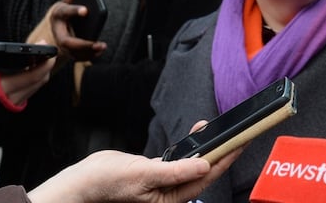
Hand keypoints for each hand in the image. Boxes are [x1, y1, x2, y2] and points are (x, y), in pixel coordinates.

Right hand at [0, 35, 54, 105]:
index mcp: (0, 90)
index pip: (31, 76)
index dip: (43, 63)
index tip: (45, 47)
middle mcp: (10, 100)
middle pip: (38, 82)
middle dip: (46, 66)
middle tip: (47, 50)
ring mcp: (12, 106)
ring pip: (35, 88)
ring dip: (41, 74)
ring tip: (39, 58)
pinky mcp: (11, 109)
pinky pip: (29, 93)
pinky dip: (33, 82)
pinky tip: (29, 71)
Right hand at [26, 148, 239, 202]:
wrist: (84, 181)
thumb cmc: (108, 183)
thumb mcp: (144, 174)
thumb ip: (176, 171)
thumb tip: (205, 165)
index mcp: (171, 197)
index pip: (207, 176)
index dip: (226, 158)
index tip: (241, 142)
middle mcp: (171, 191)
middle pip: (205, 170)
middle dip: (223, 151)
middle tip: (240, 133)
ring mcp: (165, 181)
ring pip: (194, 163)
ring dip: (208, 146)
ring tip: (222, 130)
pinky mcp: (157, 171)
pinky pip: (181, 158)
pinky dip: (191, 145)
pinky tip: (198, 134)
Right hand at [28, 0, 106, 62]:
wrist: (58, 25)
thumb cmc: (65, 12)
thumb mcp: (66, 2)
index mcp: (57, 15)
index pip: (64, 12)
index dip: (74, 11)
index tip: (86, 10)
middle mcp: (57, 31)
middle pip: (66, 41)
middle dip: (82, 44)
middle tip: (97, 43)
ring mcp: (60, 44)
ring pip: (72, 52)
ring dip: (88, 52)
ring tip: (102, 47)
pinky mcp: (67, 51)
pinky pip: (76, 57)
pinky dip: (88, 56)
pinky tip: (98, 52)